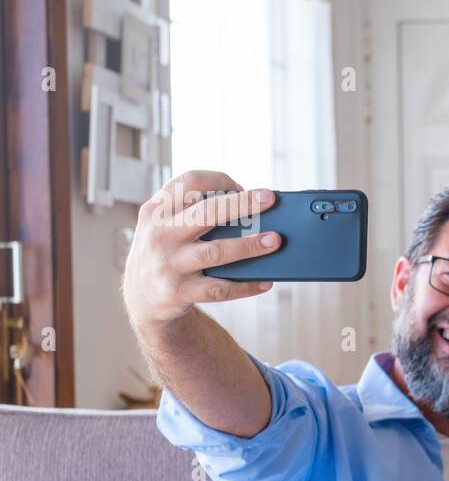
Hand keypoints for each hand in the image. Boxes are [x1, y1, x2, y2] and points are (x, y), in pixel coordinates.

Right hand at [123, 170, 279, 332]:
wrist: (141, 299)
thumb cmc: (166, 254)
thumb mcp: (164, 227)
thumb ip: (192, 213)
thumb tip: (251, 210)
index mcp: (156, 211)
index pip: (189, 182)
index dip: (219, 180)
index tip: (242, 187)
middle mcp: (159, 235)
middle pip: (207, 213)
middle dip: (242, 204)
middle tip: (270, 199)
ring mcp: (168, 264)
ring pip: (216, 252)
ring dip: (249, 245)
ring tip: (275, 240)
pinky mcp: (178, 292)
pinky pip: (220, 289)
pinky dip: (246, 286)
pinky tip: (266, 282)